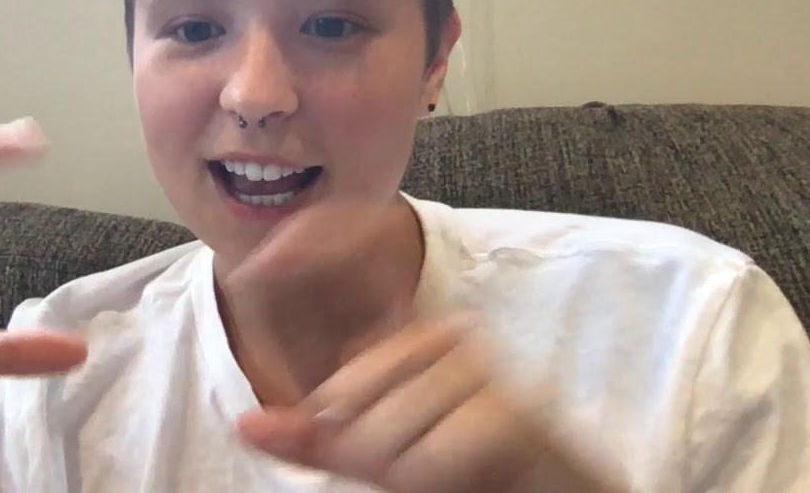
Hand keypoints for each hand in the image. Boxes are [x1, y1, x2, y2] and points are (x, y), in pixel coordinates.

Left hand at [237, 313, 621, 492]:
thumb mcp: (386, 452)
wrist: (563, 490)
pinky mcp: (506, 417)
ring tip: (455, 473)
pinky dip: (430, 483)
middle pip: (350, 414)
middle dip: (379, 461)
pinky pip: (423, 466)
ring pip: (381, 444)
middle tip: (436, 466)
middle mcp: (454, 335)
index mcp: (423, 331)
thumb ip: (320, 436)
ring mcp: (483, 370)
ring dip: (408, 476)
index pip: (335, 390)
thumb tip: (246, 425)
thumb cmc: (472, 469)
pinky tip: (469, 479)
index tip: (407, 450)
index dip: (343, 434)